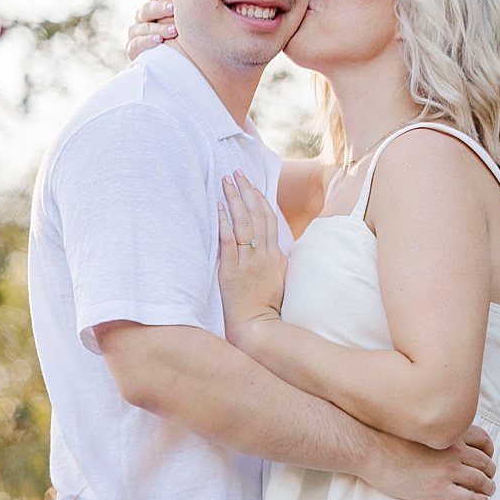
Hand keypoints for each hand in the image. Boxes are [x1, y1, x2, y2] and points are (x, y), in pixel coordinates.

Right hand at [125, 0, 177, 61]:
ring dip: (159, 28)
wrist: (176, 63)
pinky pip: (137, 43)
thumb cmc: (180, 39)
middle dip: (161, 9)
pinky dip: (148, 41)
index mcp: (154, 7)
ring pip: (143, 27)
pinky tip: (159, 40)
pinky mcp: (132, 49)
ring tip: (173, 31)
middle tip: (174, 8)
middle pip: (147, 9)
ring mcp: (136, 33)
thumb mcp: (179, 17)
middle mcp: (142, 18)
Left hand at [217, 172, 286, 348]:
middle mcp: (263, 254)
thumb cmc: (267, 306)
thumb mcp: (279, 278)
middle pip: (257, 214)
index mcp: (275, 254)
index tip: (251, 183)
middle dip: (247, 191)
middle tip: (236, 172)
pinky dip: (225, 223)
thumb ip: (275, 259)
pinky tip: (220, 208)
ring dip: (235, 199)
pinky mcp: (232, 271)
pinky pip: (229, 242)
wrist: (259, 327)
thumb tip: (272, 246)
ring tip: (226, 181)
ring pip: (244, 223)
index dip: (260, 198)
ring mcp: (248, 261)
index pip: (269, 218)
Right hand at [363, 423, 496, 499]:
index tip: (486, 457)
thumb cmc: (387, 438)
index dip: (488, 451)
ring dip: (488, 487)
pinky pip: (469, 498)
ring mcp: (448, 470)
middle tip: (488, 478)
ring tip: (487, 491)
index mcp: (450, 434)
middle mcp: (454, 450)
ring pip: (482, 481)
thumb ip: (435, 429)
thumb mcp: (417, 426)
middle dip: (490, 471)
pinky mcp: (439, 489)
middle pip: (485, 462)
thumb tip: (439, 434)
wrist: (371, 451)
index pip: (484, 440)